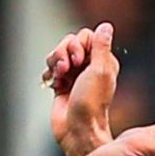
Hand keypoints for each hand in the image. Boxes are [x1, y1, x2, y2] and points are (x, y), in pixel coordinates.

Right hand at [44, 23, 117, 155]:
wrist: (77, 129)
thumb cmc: (91, 103)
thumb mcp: (99, 70)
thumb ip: (101, 46)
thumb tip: (106, 26)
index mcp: (102, 60)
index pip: (85, 36)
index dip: (77, 44)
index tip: (79, 60)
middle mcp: (89, 66)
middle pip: (69, 42)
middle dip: (63, 52)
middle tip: (67, 68)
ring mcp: (74, 75)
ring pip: (57, 54)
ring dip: (55, 63)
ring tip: (60, 77)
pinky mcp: (61, 84)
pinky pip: (50, 69)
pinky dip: (48, 74)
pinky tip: (53, 84)